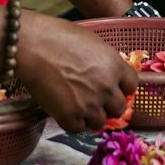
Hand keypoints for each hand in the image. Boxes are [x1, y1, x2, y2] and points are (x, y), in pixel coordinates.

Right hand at [15, 12, 137, 133]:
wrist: (32, 46)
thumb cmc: (57, 36)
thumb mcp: (91, 42)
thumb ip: (104, 61)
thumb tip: (107, 74)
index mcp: (114, 65)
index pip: (132, 85)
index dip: (121, 87)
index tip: (113, 87)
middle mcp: (107, 88)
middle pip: (119, 108)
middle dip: (108, 104)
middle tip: (93, 98)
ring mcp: (90, 105)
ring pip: (100, 122)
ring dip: (90, 116)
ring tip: (75, 104)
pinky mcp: (71, 118)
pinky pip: (78, 128)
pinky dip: (71, 122)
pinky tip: (63, 108)